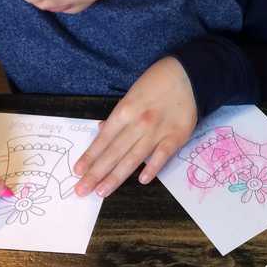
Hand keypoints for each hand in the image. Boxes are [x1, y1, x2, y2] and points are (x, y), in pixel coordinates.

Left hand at [74, 57, 197, 196]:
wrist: (188, 75)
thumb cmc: (156, 84)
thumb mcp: (132, 94)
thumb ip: (118, 116)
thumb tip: (101, 130)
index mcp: (125, 111)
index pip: (103, 139)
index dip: (89, 156)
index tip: (77, 171)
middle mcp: (138, 123)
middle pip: (113, 152)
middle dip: (95, 173)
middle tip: (81, 190)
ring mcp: (157, 131)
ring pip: (133, 158)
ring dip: (116, 176)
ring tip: (101, 191)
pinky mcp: (176, 136)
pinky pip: (162, 155)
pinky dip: (152, 168)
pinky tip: (142, 180)